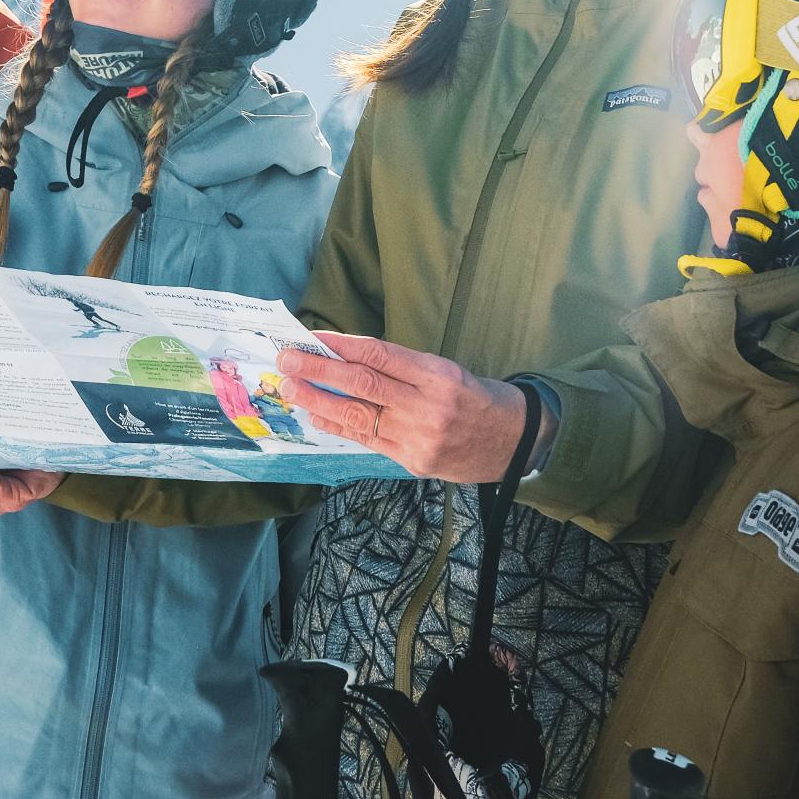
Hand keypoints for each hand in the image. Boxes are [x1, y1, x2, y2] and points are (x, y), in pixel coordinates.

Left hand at [275, 333, 554, 483]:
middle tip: (287, 361)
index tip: (313, 336)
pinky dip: (337, 426)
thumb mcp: (445, 370)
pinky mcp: (412, 461)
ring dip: (318, 401)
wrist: (510, 441)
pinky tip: (317, 416)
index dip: (342, 344)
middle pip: (362, 384)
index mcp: (438, 374)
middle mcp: (427, 405)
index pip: (380, 354)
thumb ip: (399, 366)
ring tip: (291, 388)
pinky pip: (366, 440)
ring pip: (357, 415)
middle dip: (319, 370)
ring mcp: (418, 437)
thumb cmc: (473, 398)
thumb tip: (346, 354)